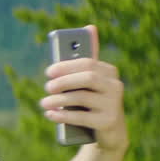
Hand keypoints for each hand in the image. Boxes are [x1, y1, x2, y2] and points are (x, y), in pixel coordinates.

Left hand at [40, 24, 127, 152]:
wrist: (109, 134)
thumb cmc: (92, 102)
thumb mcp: (88, 84)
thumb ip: (84, 62)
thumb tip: (90, 27)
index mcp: (110, 72)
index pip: (88, 63)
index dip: (66, 66)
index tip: (48, 72)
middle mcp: (115, 86)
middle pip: (88, 78)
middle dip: (64, 81)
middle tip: (47, 87)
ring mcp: (114, 105)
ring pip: (83, 98)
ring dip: (59, 100)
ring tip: (44, 103)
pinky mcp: (108, 122)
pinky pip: (82, 118)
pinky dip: (63, 116)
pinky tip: (50, 115)